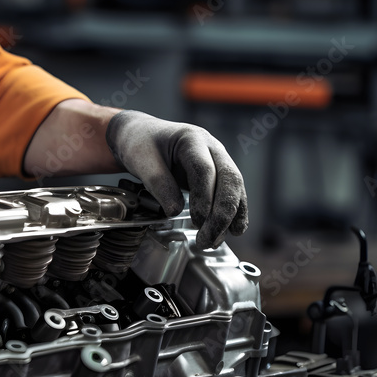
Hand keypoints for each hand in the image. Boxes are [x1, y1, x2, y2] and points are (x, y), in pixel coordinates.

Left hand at [105, 111, 247, 248]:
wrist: (142, 135)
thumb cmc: (141, 144)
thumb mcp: (142, 161)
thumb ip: (159, 184)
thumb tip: (175, 211)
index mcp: (192, 139)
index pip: (205, 170)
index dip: (204, 197)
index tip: (197, 220)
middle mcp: (212, 148)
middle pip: (229, 180)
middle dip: (221, 214)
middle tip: (207, 239)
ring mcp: (218, 160)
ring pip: (235, 188)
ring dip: (230, 217)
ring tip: (216, 241)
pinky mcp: (217, 174)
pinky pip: (232, 193)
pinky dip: (234, 213)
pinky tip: (232, 231)